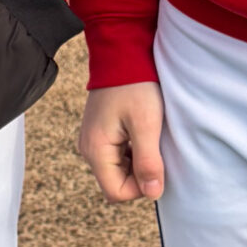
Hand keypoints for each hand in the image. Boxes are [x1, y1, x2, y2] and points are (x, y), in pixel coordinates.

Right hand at [78, 83, 165, 203]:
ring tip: (151, 138)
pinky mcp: (101, 133)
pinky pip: (118, 156)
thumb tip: (153, 192)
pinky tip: (144, 134)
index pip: (116, 192)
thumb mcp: (146, 124)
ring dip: (138, 163)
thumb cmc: (136, 86)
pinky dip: (134, 152)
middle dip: (140, 175)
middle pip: (117, 182)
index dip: (141, 187)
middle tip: (157, 149)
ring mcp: (93, 141)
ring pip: (119, 170)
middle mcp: (89, 149)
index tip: (158, 165)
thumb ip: (148, 161)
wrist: (123, 54)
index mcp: (96, 150)